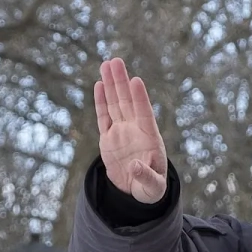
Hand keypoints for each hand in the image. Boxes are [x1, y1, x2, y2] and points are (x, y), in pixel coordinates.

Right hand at [93, 57, 167, 202]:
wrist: (137, 191)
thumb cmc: (151, 188)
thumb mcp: (153, 187)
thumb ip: (146, 176)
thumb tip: (134, 166)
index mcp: (150, 138)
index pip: (144, 114)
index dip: (140, 98)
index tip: (135, 81)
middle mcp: (135, 130)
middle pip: (127, 102)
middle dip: (121, 82)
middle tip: (115, 61)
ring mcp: (122, 132)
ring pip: (115, 104)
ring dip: (111, 85)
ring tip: (106, 64)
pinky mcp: (108, 138)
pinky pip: (104, 116)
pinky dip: (101, 102)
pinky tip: (99, 84)